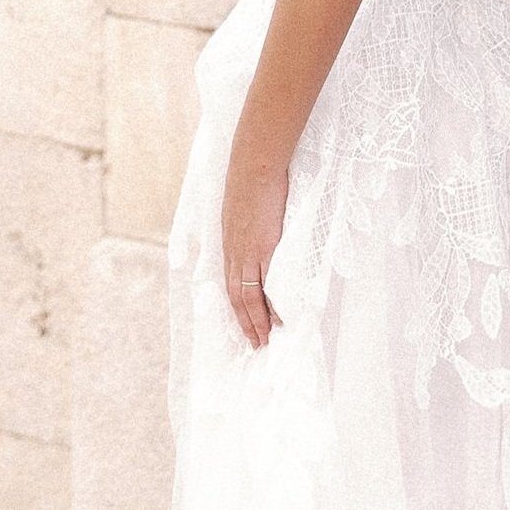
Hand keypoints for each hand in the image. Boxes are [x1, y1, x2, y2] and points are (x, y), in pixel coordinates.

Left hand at [222, 151, 289, 348]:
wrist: (254, 165)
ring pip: (249, 296)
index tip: (245, 324)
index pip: (231, 284)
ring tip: (265, 340)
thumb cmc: (251, 179)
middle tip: (255, 344)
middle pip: (237, 297)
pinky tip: (280, 318)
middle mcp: (235, 253)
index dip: (237, 307)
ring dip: (256, 321)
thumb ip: (248, 222)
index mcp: (229, 243)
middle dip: (245, 323)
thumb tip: (258, 230)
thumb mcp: (241, 206)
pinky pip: (266, 284)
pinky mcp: (264, 247)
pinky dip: (272, 304)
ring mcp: (249, 252)